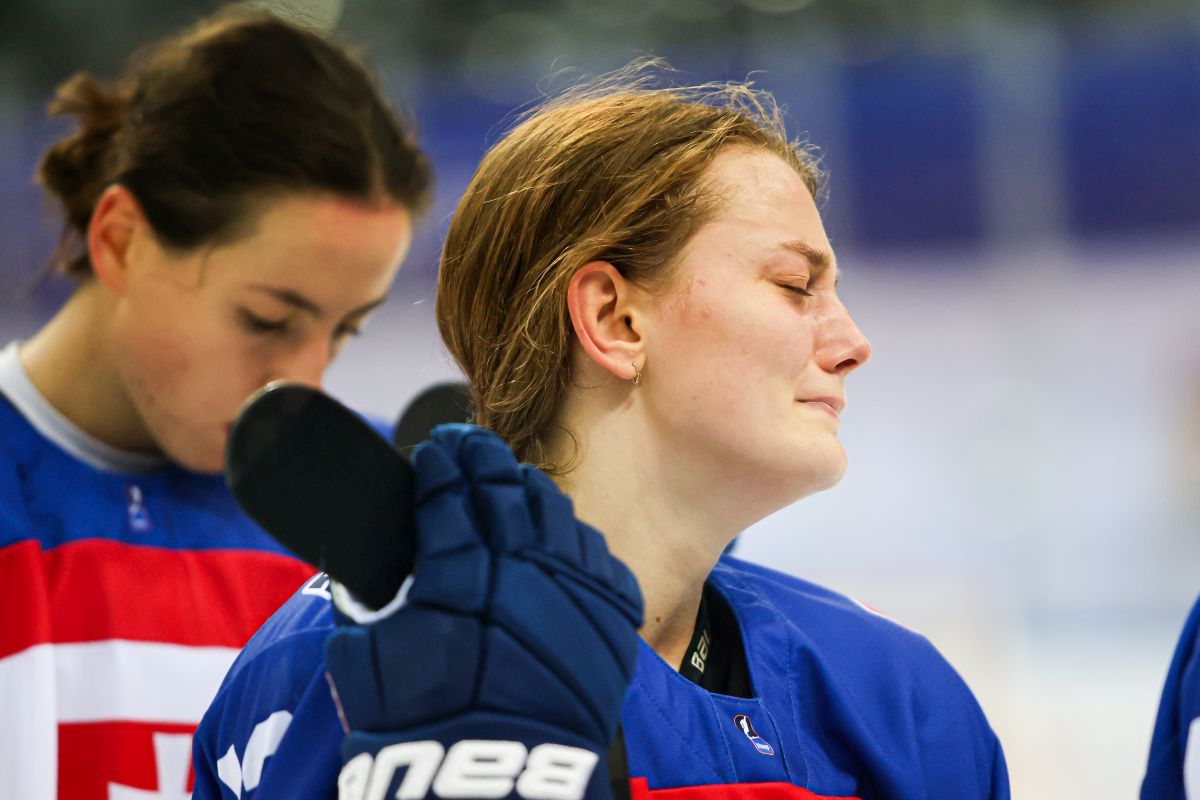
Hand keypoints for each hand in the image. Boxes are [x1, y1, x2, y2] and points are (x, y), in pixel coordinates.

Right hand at [324, 424, 642, 799]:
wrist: (494, 788)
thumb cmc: (420, 731)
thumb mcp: (367, 660)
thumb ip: (376, 596)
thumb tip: (384, 561)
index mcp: (458, 573)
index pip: (450, 491)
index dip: (440, 462)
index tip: (434, 450)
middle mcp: (523, 570)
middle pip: (505, 489)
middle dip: (481, 457)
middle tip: (466, 444)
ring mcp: (574, 591)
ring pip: (555, 512)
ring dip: (528, 488)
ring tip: (510, 480)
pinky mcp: (611, 619)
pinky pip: (595, 554)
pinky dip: (571, 536)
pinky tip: (556, 532)